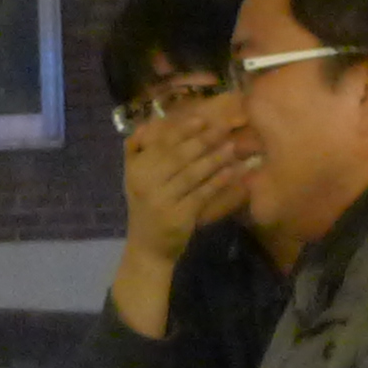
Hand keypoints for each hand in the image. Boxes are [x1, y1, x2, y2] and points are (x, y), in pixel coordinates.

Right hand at [121, 96, 251, 260]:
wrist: (147, 247)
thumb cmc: (145, 206)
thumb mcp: (134, 178)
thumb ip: (136, 150)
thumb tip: (147, 124)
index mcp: (136, 169)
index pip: (161, 143)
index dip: (183, 130)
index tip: (202, 119)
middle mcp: (146, 182)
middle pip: (179, 156)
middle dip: (203, 140)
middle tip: (224, 129)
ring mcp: (162, 200)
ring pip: (192, 173)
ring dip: (214, 158)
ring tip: (232, 147)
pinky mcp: (179, 216)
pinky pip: (202, 194)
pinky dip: (218, 181)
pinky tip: (232, 172)